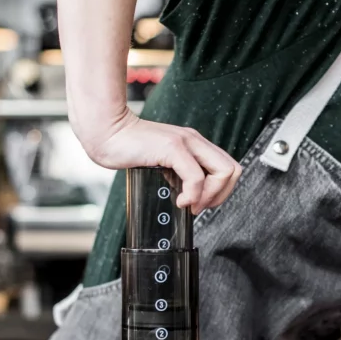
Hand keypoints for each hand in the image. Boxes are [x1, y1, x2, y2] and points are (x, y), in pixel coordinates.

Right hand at [72, 107, 240, 213]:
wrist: (108, 133)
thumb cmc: (129, 148)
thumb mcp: (163, 162)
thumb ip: (179, 173)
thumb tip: (189, 196)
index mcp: (195, 143)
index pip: (229, 167)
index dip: (222, 191)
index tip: (202, 203)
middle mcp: (194, 140)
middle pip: (233, 171)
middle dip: (220, 196)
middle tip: (198, 206)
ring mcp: (186, 142)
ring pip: (222, 173)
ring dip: (208, 197)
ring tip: (189, 204)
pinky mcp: (173, 147)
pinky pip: (196, 177)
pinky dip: (193, 194)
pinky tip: (180, 200)